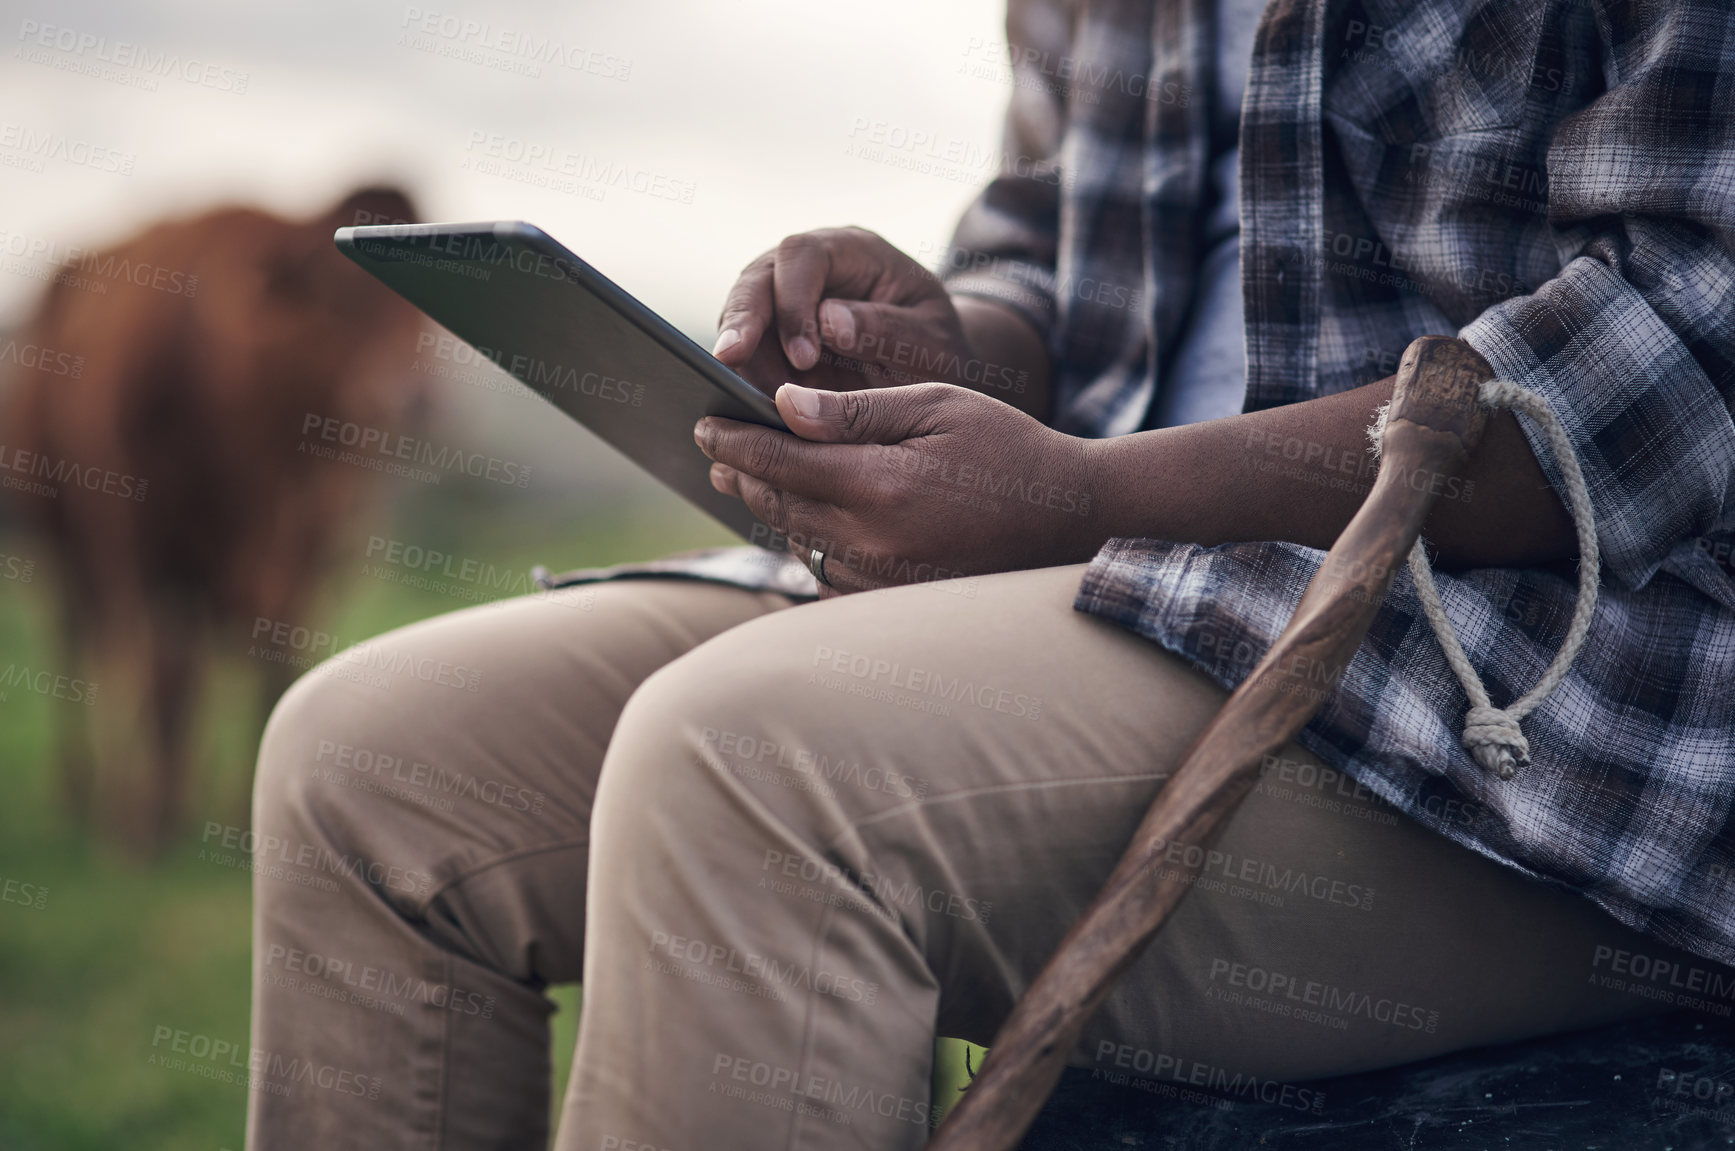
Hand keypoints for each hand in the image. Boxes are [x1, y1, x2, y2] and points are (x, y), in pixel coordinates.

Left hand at [694, 383, 1096, 596]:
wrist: (1067, 520)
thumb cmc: (1006, 448)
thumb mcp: (936, 406)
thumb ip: (856, 411)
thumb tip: (784, 406)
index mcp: (881, 485)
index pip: (780, 460)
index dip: (735, 440)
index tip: (703, 421)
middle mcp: (873, 541)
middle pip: (778, 504)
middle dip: (741, 471)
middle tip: (713, 446)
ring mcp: (881, 578)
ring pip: (797, 540)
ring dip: (767, 507)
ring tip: (745, 475)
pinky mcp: (892, 598)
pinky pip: (827, 570)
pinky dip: (806, 540)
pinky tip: (799, 516)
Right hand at [712, 227, 999, 396]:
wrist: (930, 369)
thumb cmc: (937, 349)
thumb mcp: (931, 342)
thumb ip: (888, 329)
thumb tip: (829, 321)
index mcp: (853, 251)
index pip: (803, 255)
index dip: (793, 301)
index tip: (802, 356)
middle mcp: (810, 268)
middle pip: (757, 278)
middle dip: (742, 320)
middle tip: (730, 363)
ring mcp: (785, 301)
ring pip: (741, 315)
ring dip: (740, 357)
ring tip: (744, 398)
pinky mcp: (772, 338)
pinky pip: (745, 353)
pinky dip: (745, 379)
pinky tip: (748, 408)